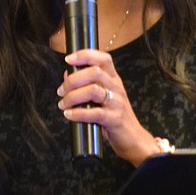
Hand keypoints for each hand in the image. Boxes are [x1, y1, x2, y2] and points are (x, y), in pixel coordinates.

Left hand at [57, 48, 173, 166]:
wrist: (134, 139)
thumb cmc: (115, 117)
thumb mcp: (103, 97)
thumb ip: (87, 85)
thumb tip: (67, 74)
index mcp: (114, 79)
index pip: (103, 59)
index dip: (85, 55)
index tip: (68, 59)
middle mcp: (116, 87)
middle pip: (94, 72)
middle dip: (73, 80)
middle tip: (61, 91)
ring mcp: (117, 103)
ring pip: (92, 90)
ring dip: (72, 96)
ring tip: (63, 104)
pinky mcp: (114, 119)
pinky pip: (94, 113)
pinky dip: (78, 113)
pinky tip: (69, 115)